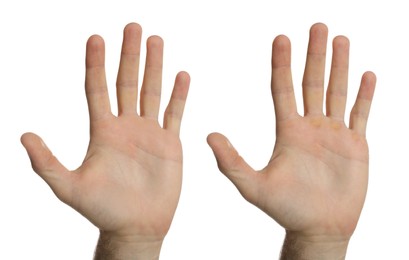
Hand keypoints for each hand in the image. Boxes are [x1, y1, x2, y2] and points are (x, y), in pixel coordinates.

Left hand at [21, 23, 189, 257]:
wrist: (136, 226)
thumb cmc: (103, 210)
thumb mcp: (69, 188)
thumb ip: (47, 163)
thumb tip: (24, 135)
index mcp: (102, 131)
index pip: (97, 89)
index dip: (95, 64)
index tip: (96, 38)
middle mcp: (125, 126)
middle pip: (126, 82)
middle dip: (129, 54)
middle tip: (133, 27)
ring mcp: (149, 133)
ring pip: (152, 92)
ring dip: (155, 66)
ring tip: (156, 40)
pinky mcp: (169, 143)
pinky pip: (175, 113)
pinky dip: (179, 95)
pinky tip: (182, 75)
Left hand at [207, 23, 374, 257]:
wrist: (318, 228)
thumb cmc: (286, 210)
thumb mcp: (253, 186)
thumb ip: (231, 162)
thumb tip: (208, 135)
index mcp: (287, 131)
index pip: (283, 88)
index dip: (282, 63)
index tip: (281, 38)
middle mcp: (310, 126)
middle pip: (312, 82)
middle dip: (314, 54)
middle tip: (316, 26)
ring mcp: (334, 134)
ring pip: (336, 91)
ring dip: (340, 66)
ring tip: (340, 39)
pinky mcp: (355, 145)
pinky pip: (360, 114)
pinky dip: (364, 95)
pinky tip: (367, 75)